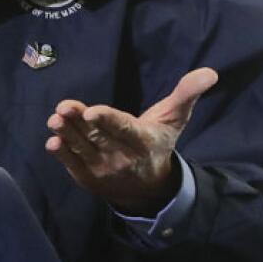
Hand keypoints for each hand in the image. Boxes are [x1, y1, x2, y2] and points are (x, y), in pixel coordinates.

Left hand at [45, 68, 217, 215]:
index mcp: (143, 141)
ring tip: (55, 119)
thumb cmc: (158, 142)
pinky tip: (53, 141)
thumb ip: (186, 94)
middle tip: (62, 108)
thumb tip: (210, 72)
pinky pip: (73, 165)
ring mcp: (104, 170)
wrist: (150, 189)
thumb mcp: (174, 119)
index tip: (91, 111)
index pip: (123, 129)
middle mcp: (123, 158)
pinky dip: (63, 154)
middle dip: (79, 122)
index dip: (107, 120)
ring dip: (67, 134)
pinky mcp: (89, 178)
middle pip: (98, 136)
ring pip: (82, 149)